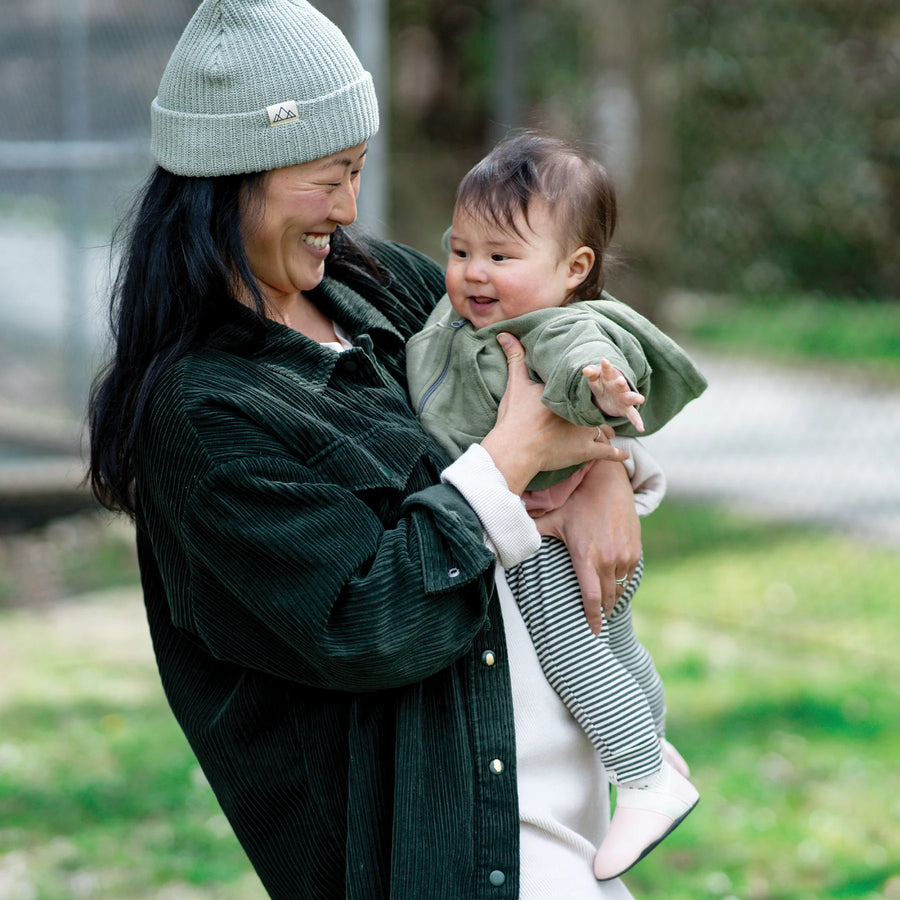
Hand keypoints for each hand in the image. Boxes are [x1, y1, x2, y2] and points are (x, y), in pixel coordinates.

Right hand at [482, 334, 627, 494]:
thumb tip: (503, 333)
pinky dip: (616, 454)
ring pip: (605, 430)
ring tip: (610, 434)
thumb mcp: (516, 383)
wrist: (517, 447)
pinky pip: (608, 452)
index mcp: (569, 393)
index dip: (588, 390)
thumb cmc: (516, 417)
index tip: (589, 392)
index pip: (585, 389)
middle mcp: (582, 410)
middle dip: (599, 412)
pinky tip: (623, 455)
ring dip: (607, 432)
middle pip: (597, 409)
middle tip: (601, 413)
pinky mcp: (586, 450)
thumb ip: (515, 357)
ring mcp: (586, 430)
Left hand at [532, 459, 641, 632]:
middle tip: (597, 623)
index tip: (593, 632)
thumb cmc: (576, 501)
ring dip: (612, 599)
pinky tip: (614, 588)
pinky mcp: (635, 550)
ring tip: (604, 607)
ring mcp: (624, 555)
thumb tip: (503, 539)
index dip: (592, 618)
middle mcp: (608, 558)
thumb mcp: (552, 517)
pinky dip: (622, 584)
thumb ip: (531, 532)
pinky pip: (629, 576)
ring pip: (619, 588)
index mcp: (585, 556)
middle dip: (602, 612)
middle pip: (606, 597)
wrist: (608, 484)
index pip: (591, 597)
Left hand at [583, 359, 645, 432]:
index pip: (607, 371)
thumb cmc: (600, 383)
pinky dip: (637, 422)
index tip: (604, 361)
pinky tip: (641, 428)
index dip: (605, 367)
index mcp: (610, 377)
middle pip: (620, 384)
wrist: (607, 394)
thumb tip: (585, 370)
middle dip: (620, 383)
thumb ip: (591, 374)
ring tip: (641, 399)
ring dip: (635, 398)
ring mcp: (624, 398)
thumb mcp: (594, 379)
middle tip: (620, 380)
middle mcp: (619, 387)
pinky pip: (633, 416)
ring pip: (630, 397)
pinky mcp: (626, 409)